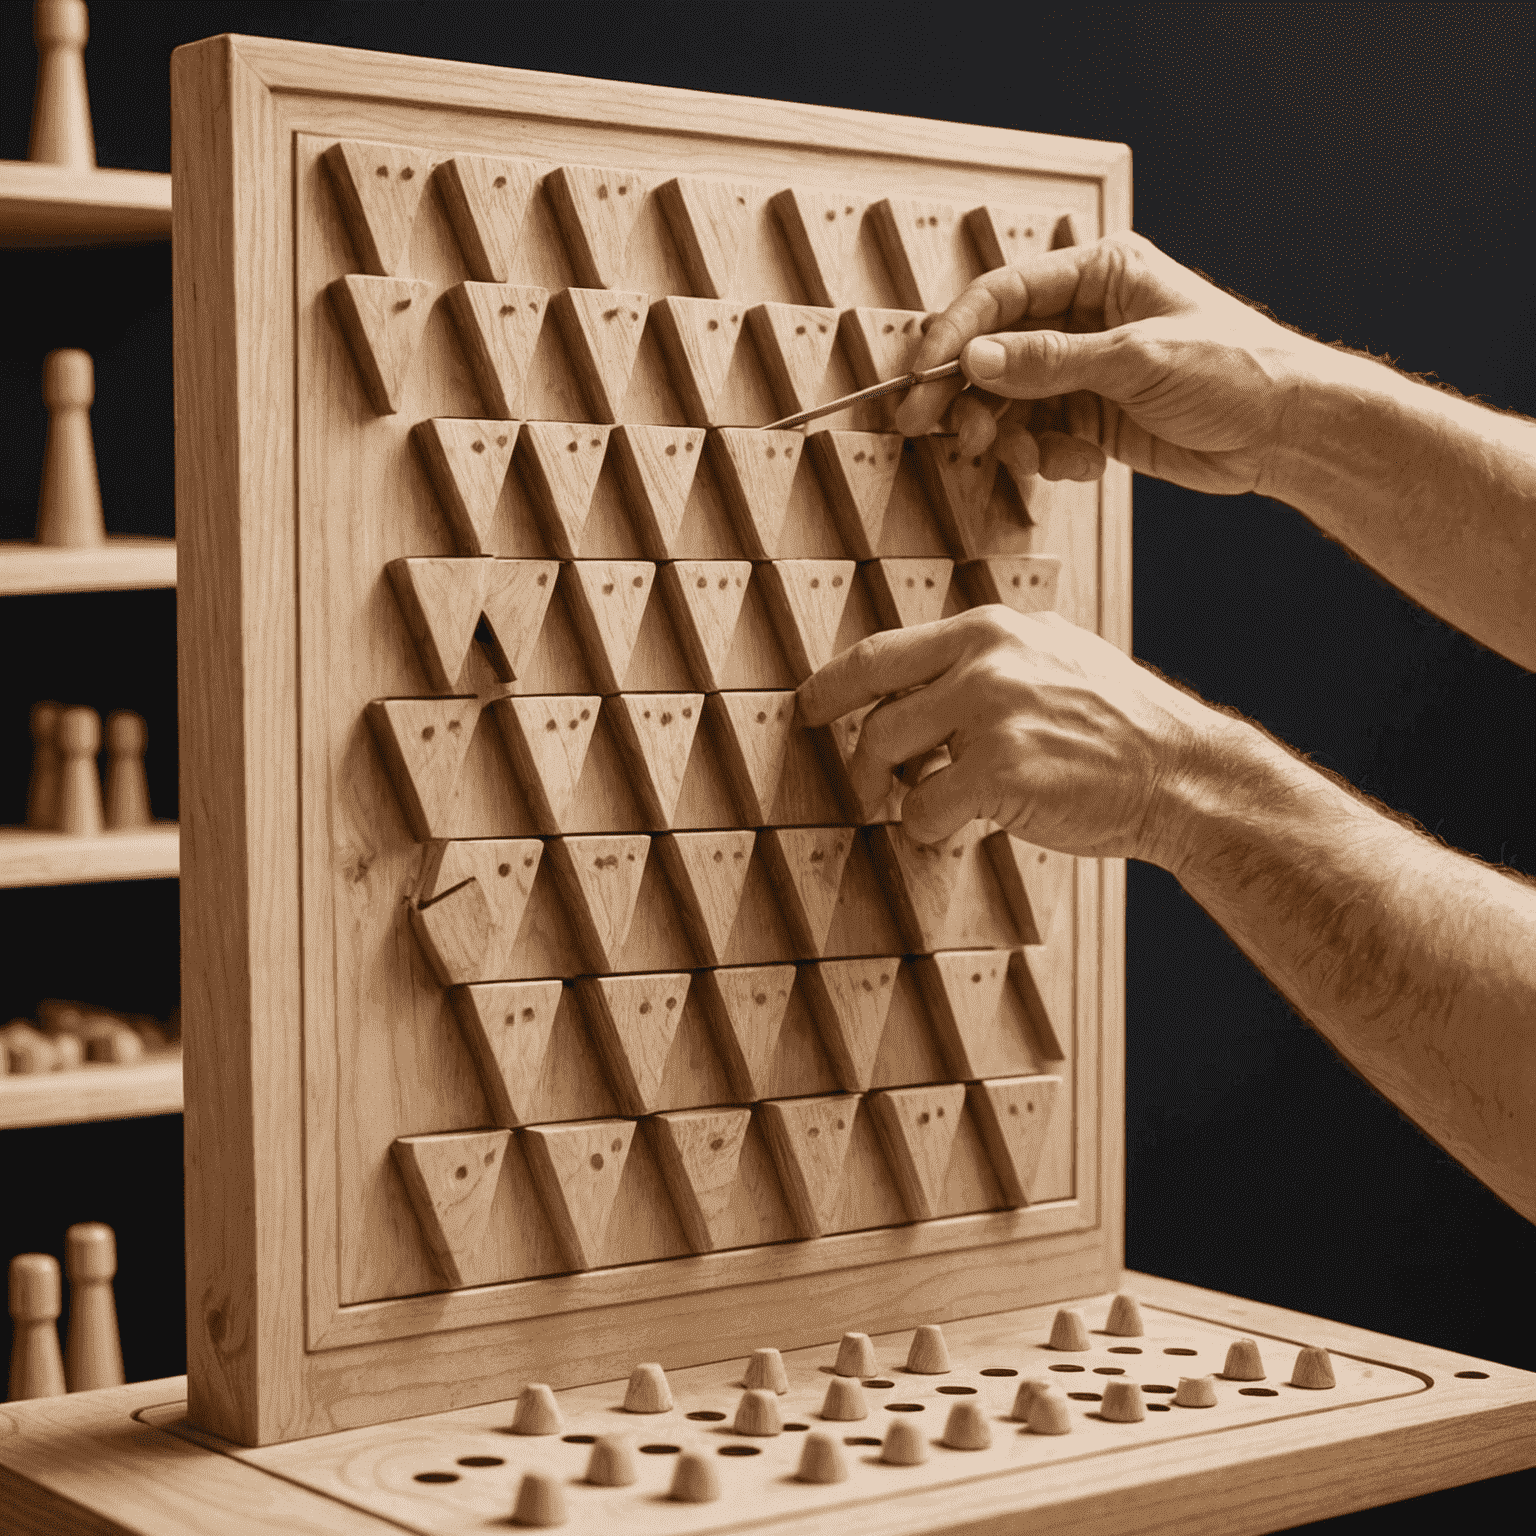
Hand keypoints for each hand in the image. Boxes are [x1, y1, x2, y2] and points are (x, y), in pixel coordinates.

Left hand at [797, 605, 1220, 864]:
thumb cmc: (1119, 724)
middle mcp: (983, 661)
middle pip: (876, 715)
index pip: (880, 653)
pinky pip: (923, 810)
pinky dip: (931, 830)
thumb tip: (927, 671)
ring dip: (901, 795)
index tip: (806, 709)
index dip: (830, 686)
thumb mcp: (1055, 654)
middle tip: (875, 789)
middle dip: (866, 762)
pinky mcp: (997, 772)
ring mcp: (990, 713)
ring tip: (937, 805)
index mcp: (989, 628)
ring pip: (889, 760)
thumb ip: (991, 655)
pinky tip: (964, 829)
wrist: (1182, 772)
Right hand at [893, 233, 1318, 497]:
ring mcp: (1087, 369)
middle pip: (996, 350)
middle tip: (930, 426)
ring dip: (1006, 433)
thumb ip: (1049, 364)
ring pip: (1011, 399)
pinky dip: (1048, 456)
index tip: (920, 374)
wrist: (1288, 431)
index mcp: (1100, 273)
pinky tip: (1083, 465)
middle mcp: (1087, 316)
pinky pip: (1041, 435)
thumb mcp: (1135, 360)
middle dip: (967, 391)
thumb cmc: (1235, 369)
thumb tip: (973, 359)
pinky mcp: (1094, 416)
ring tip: (1020, 458)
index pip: (1005, 295)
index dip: (955, 333)